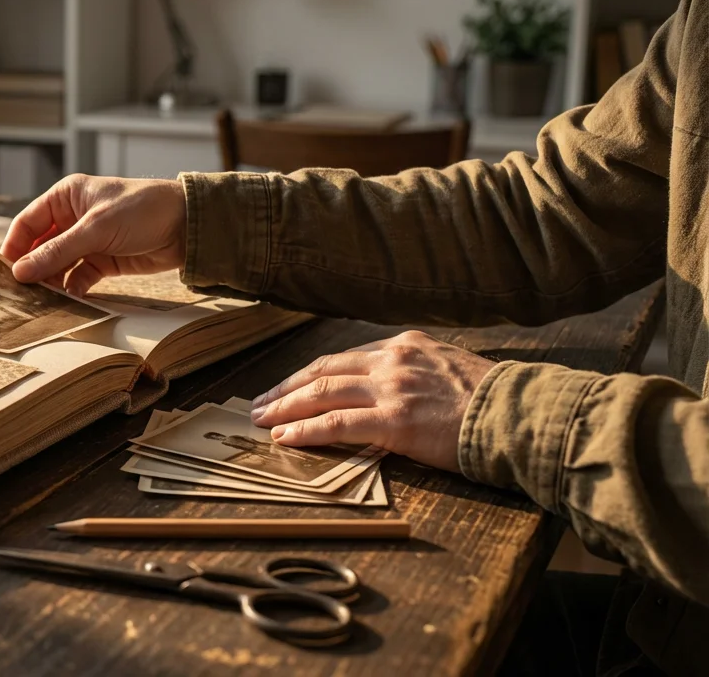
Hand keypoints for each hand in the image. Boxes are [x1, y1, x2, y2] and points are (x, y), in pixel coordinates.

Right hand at [1, 174, 186, 294]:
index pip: (28, 222)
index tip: (4, 271)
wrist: (187, 225)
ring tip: (42, 301)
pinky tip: (69, 299)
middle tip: (19, 293)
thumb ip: (57, 252)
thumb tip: (21, 271)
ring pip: (58, 265)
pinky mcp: (103, 262)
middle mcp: (72, 218)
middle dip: (32, 268)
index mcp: (65, 196)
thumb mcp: (95, 228)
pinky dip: (72, 289)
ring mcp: (87, 241)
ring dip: (51, 282)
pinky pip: (78, 278)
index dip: (14, 246)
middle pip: (40, 247)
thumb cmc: (141, 210)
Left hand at [245, 331, 497, 471]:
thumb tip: (386, 392)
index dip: (310, 375)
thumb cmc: (494, 403)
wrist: (524, 417)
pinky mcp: (396, 421)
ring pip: (323, 393)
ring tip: (262, 420)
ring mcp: (393, 388)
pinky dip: (305, 430)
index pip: (344, 359)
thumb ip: (414, 374)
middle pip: (324, 371)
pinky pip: (337, 424)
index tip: (289, 387)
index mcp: (406, 345)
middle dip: (287, 388)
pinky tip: (285, 437)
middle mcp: (394, 359)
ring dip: (285, 407)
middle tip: (260, 404)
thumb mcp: (448, 370)